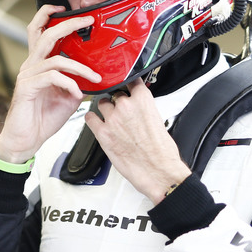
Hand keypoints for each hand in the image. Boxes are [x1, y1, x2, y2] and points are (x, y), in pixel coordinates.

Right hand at [0, 6, 100, 163]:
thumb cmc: (41, 119)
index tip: (67, 10)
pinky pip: (52, 77)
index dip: (50, 16)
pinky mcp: (26, 88)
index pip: (40, 32)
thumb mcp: (66, 98)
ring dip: (80, 66)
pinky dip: (69, 83)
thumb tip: (93, 76)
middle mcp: (31, 66)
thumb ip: (76, 82)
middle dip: (68, 24)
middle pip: (45, 34)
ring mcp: (27, 76)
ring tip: (94, 77)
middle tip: (86, 21)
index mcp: (38, 65)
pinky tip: (77, 93)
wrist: (25, 141)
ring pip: (55, 58)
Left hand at [84, 79, 190, 203]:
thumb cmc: (161, 151)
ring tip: (112, 121)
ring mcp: (112, 119)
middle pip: (115, 94)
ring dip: (105, 110)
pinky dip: (93, 120)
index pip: (131, 80)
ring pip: (102, 104)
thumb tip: (137, 105)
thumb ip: (144, 108)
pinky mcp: (102, 133)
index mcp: (143, 100)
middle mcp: (126, 106)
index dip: (127, 84)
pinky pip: (90, 118)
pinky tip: (97, 123)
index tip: (125, 85)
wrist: (157, 170)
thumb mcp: (158, 120)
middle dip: (117, 102)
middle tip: (122, 114)